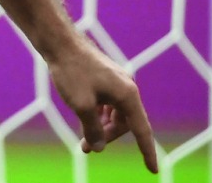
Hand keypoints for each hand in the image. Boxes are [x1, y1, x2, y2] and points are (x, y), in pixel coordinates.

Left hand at [48, 38, 157, 173]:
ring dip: (101, 126)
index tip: (153, 170)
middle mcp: (127, 87)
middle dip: (108, 136)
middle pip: (125, 123)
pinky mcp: (104, 77)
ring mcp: (116, 81)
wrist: (58, 41)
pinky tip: (86, 118)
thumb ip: (93, 129)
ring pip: (115, 113)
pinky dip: (98, 113)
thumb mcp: (81, 105)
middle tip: (86, 147)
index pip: (142, 131)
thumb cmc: (70, 71)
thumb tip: (98, 146)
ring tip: (83, 137)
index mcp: (128, 94)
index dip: (147, 152)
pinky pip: (107, 103)